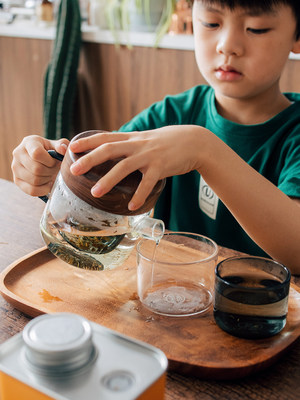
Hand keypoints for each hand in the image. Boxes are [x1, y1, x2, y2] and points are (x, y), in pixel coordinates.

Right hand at [11, 135, 68, 195]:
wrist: (42, 159)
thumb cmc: (50, 151)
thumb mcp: (57, 145)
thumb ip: (62, 145)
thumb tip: (63, 149)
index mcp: (29, 142)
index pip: (36, 153)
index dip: (50, 161)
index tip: (55, 162)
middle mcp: (18, 154)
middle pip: (36, 169)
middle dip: (51, 171)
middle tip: (55, 169)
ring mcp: (15, 168)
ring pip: (35, 180)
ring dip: (47, 179)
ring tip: (50, 174)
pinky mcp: (17, 181)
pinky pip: (31, 190)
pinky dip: (43, 190)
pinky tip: (47, 183)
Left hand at [69, 125, 208, 209]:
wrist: (194, 141)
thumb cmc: (167, 143)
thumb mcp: (145, 139)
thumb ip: (129, 145)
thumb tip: (112, 153)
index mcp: (132, 138)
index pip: (105, 136)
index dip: (87, 141)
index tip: (71, 147)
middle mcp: (137, 145)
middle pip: (109, 149)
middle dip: (90, 159)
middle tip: (75, 171)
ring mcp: (149, 155)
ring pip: (124, 166)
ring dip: (108, 180)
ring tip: (95, 193)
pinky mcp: (162, 166)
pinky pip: (148, 183)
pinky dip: (140, 195)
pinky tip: (132, 206)